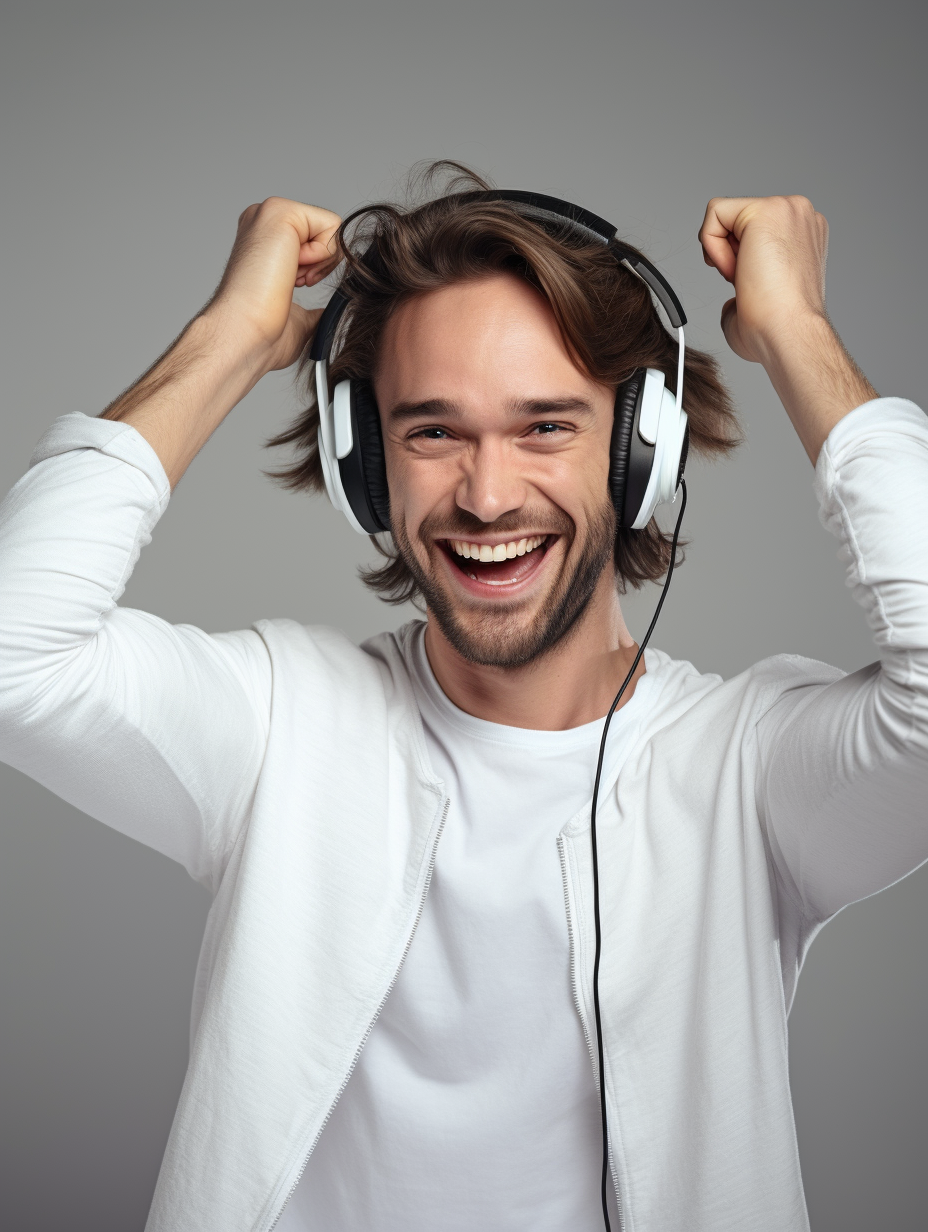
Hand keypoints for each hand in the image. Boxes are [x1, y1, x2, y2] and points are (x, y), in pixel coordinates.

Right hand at [206, 197, 342, 372]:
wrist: (245, 334)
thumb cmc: (261, 333)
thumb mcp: (296, 315)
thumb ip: (312, 302)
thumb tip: (328, 312)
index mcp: (264, 240)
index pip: (317, 241)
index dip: (317, 268)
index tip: (293, 286)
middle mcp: (264, 221)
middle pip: (326, 232)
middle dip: (321, 264)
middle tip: (292, 283)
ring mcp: (269, 213)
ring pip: (331, 228)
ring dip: (321, 262)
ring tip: (288, 278)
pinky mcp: (280, 210)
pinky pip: (332, 226)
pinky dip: (322, 255)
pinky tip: (291, 268)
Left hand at [698, 196, 828, 365]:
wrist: (787, 333)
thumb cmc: (777, 329)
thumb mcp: (765, 299)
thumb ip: (749, 289)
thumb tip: (736, 301)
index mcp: (802, 234)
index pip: (751, 231)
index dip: (737, 258)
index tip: (751, 283)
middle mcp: (799, 216)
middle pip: (737, 220)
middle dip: (729, 253)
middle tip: (747, 281)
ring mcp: (786, 208)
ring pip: (724, 214)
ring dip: (721, 251)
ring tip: (744, 277)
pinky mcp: (766, 209)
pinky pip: (715, 213)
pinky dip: (712, 243)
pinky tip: (733, 269)